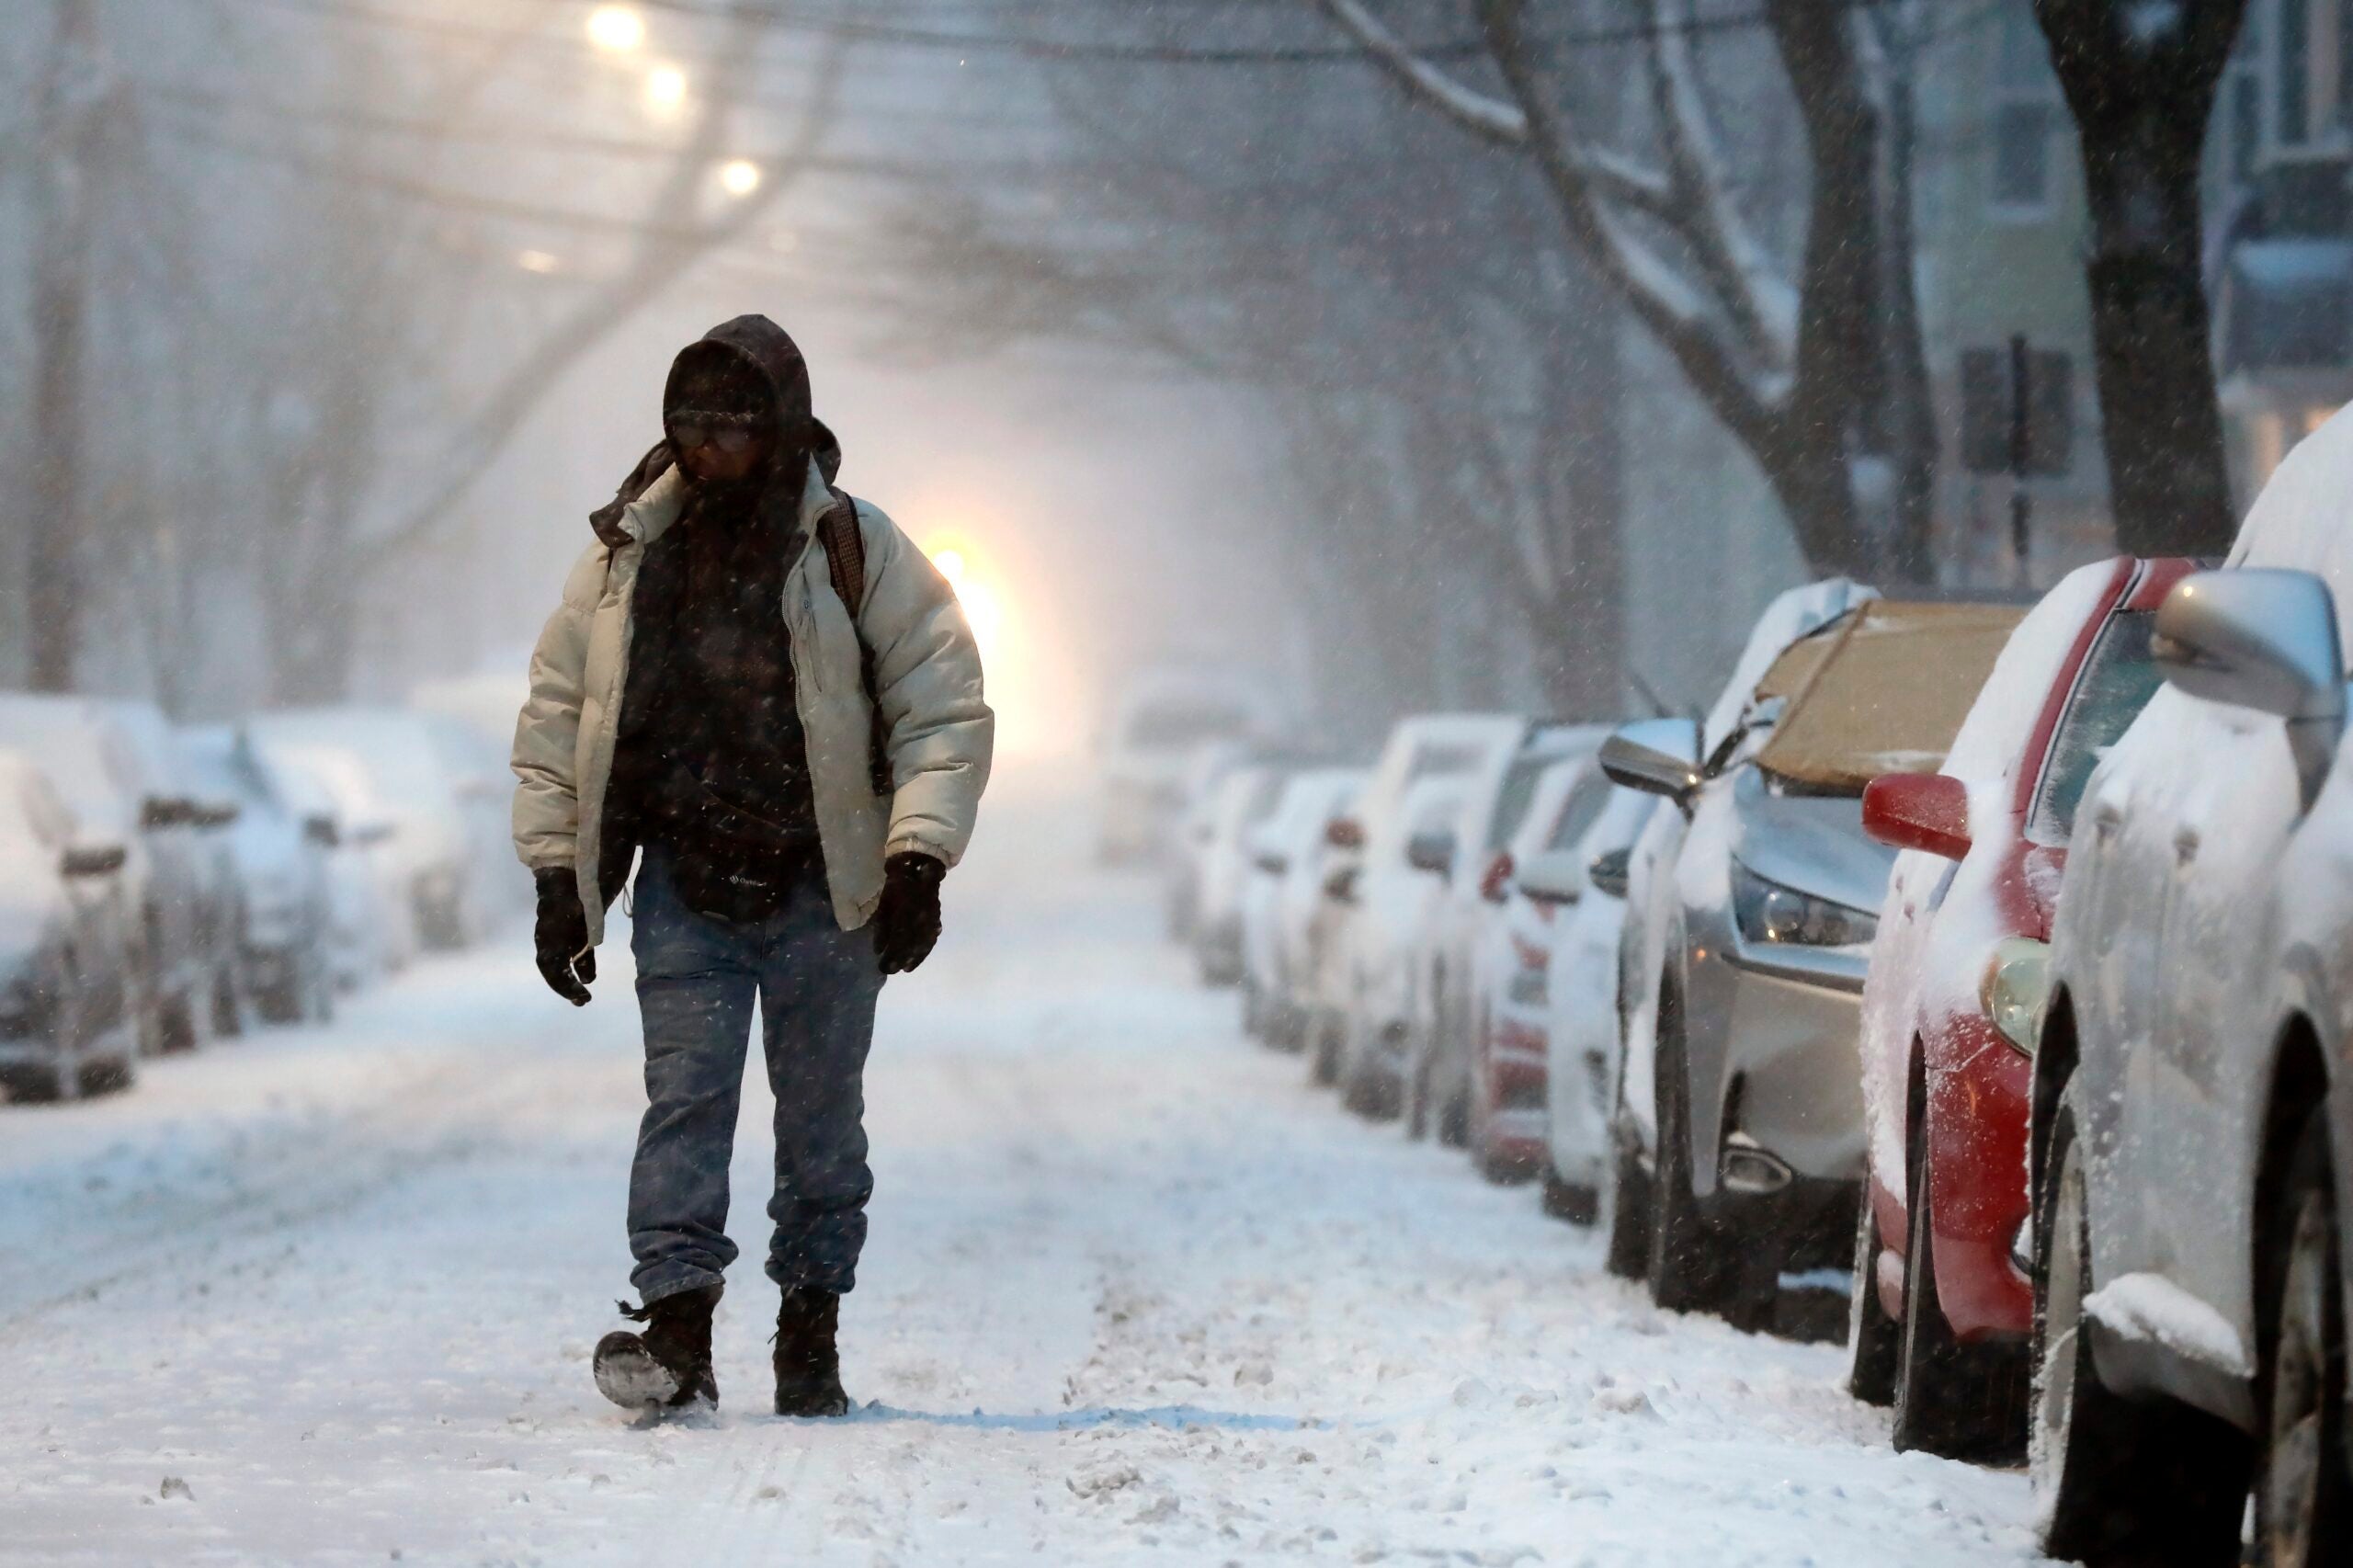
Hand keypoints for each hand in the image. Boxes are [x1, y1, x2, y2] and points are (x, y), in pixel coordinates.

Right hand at [534, 867, 595, 1004]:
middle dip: (564, 984)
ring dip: (570, 980)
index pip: (550, 957)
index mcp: (553, 918)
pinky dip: (580, 965)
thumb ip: (584, 898)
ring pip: (559, 959)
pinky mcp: (574, 923)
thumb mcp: (588, 878)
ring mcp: (561, 925)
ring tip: (583, 999)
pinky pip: (572, 949)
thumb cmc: (584, 862)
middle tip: (583, 1000)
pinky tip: (589, 979)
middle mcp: (551, 925)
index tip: (582, 987)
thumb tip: (575, 912)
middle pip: (550, 963)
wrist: (575, 849)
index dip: (561, 978)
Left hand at [871, 852, 944, 973]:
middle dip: (901, 961)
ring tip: (907, 968)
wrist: (921, 870)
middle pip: (912, 947)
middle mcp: (920, 920)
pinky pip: (932, 938)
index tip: (882, 968)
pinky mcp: (937, 919)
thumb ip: (881, 929)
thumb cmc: (897, 887)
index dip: (891, 957)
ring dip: (916, 958)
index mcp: (905, 915)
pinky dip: (926, 949)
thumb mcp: (883, 906)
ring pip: (924, 945)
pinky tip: (920, 955)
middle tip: (892, 971)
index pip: (898, 942)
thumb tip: (879, 950)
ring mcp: (931, 920)